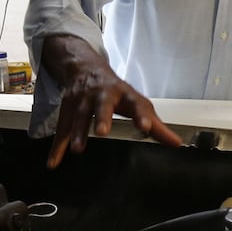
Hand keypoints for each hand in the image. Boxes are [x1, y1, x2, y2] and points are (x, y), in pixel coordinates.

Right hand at [40, 35, 182, 168]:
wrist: (86, 67)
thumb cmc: (117, 91)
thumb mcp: (137, 103)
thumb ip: (155, 125)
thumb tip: (177, 144)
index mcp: (125, 94)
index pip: (136, 104)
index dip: (141, 116)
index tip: (145, 128)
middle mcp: (102, 94)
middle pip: (102, 104)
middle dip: (101, 117)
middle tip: (102, 132)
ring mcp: (82, 99)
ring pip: (78, 115)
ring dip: (76, 132)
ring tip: (77, 149)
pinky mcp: (67, 107)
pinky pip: (61, 128)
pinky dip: (56, 146)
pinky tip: (54, 162)